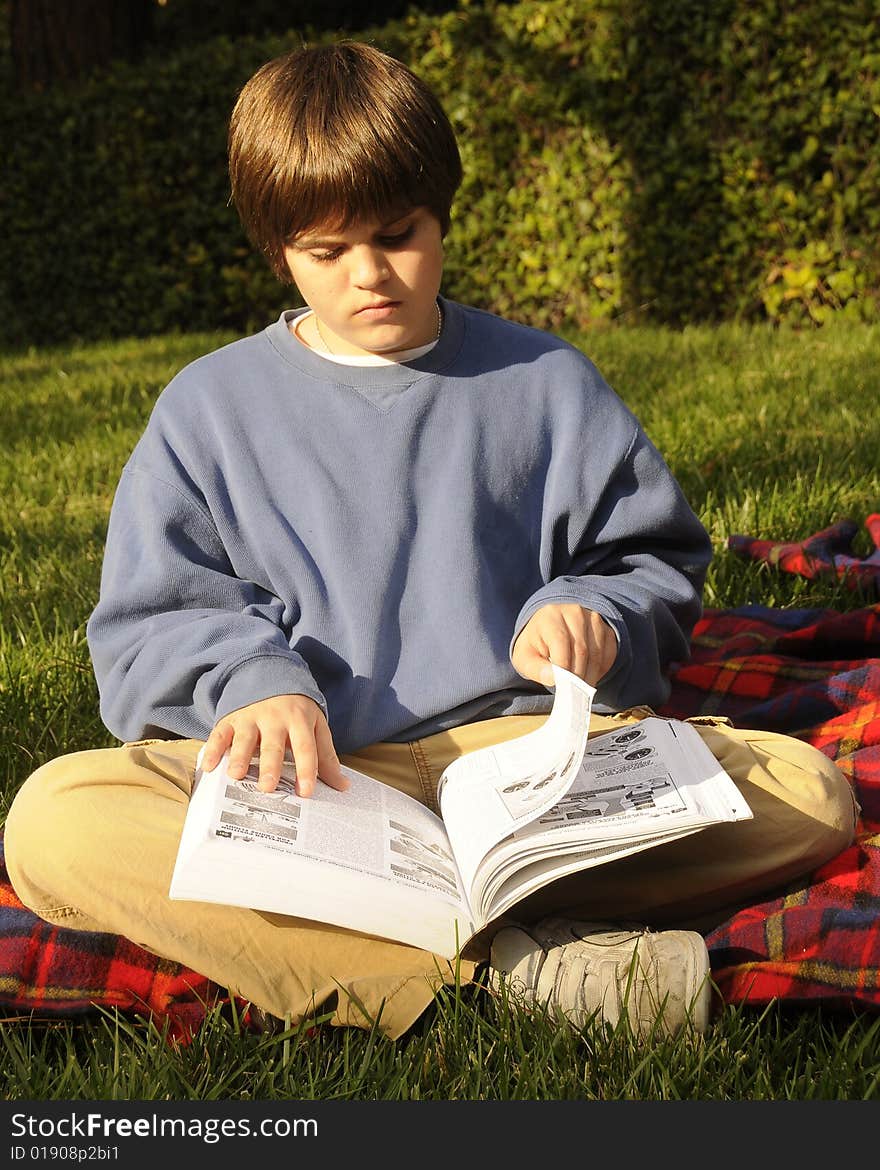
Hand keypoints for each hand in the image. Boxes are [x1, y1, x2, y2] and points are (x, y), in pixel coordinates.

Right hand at [200, 694, 347, 797]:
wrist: (271, 674)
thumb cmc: (297, 710)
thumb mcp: (316, 726)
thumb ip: (326, 756)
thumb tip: (343, 786)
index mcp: (299, 720)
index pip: (305, 747)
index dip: (306, 769)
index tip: (306, 792)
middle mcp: (274, 717)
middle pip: (273, 745)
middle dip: (270, 766)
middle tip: (267, 788)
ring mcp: (250, 716)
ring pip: (244, 738)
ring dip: (239, 757)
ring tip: (236, 776)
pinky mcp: (230, 718)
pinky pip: (219, 733)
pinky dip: (212, 749)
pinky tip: (208, 766)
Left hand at [511, 603, 617, 687]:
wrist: (549, 628)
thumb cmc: (536, 645)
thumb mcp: (525, 657)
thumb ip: (536, 669)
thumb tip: (554, 679)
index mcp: (550, 616)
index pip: (561, 642)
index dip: (563, 668)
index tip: (561, 688)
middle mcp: (574, 612)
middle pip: (582, 650)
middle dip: (577, 677)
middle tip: (573, 695)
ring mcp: (592, 619)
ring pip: (597, 653)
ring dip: (590, 676)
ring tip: (580, 690)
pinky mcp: (605, 628)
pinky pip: (609, 653)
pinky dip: (601, 670)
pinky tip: (589, 677)